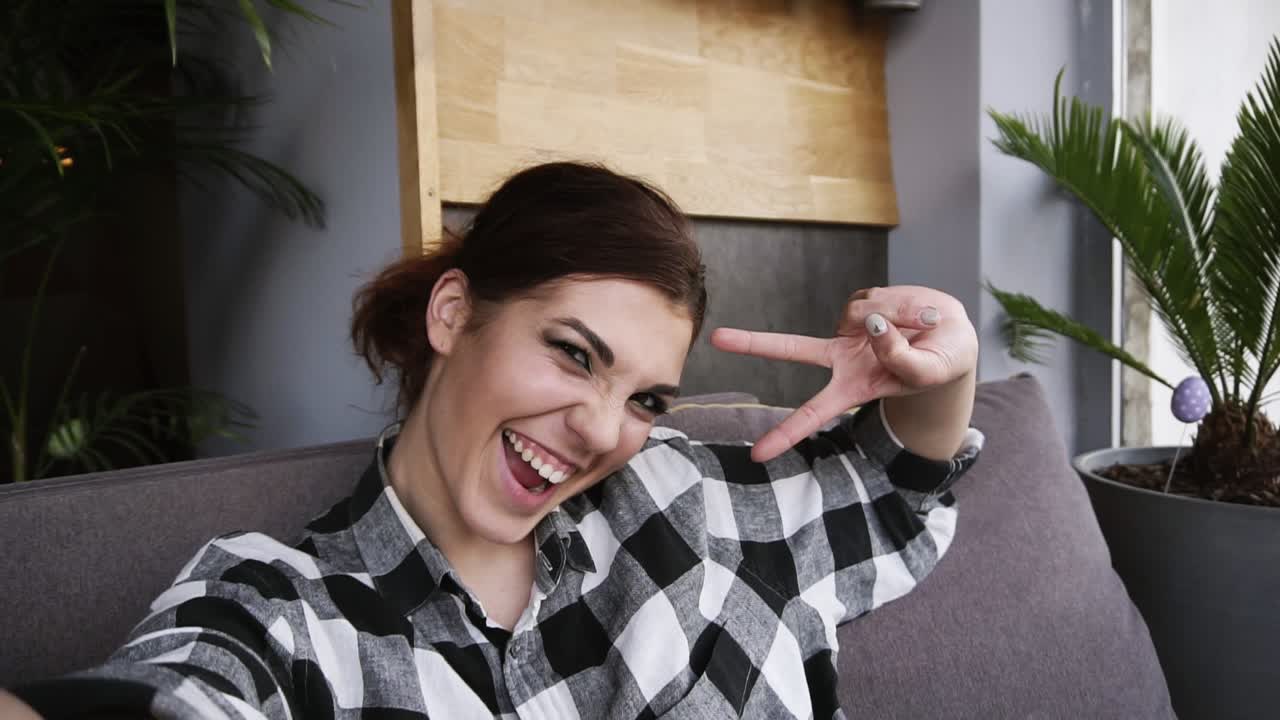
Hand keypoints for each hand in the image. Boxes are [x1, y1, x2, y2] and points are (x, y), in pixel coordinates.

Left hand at [711, 285, 977, 462]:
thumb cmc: (942, 362)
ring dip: (898, 317)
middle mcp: (843, 359)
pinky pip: (875, 297)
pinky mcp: (861, 304)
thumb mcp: (933, 370)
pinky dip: (900, 303)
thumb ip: (903, 357)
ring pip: (863, 313)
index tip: (756, 456)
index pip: (813, 415)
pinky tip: (911, 313)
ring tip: (920, 328)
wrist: (953, 335)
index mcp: (855, 388)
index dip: (785, 435)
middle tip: (717, 339)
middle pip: (794, 349)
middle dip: (755, 343)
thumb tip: (871, 324)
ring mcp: (850, 329)